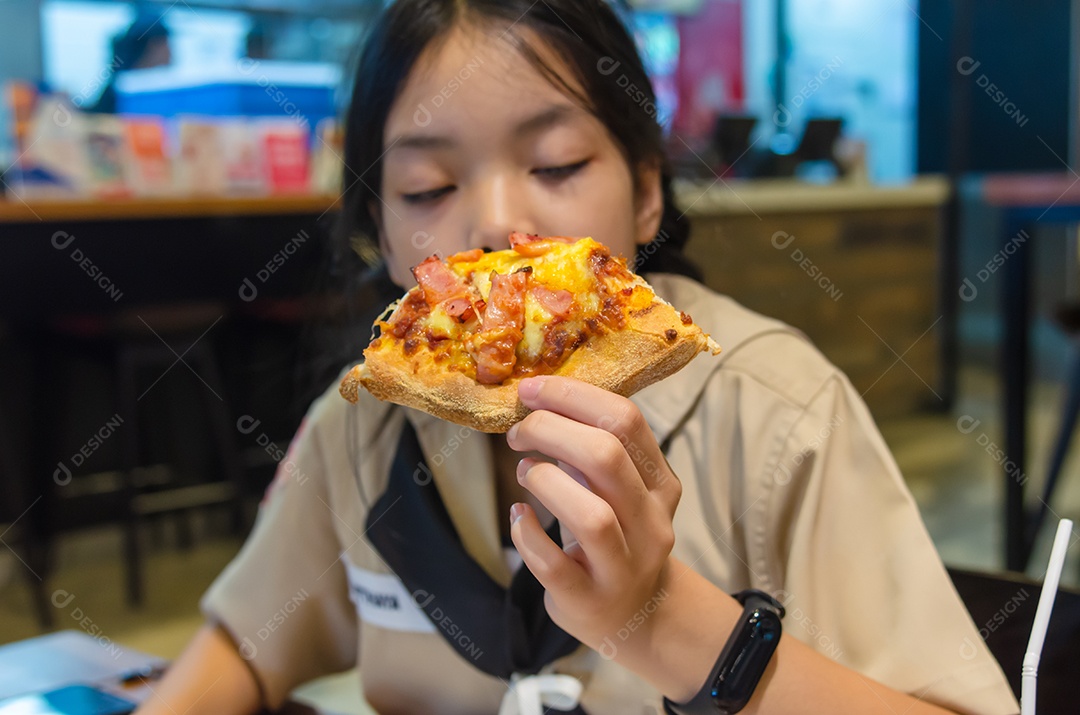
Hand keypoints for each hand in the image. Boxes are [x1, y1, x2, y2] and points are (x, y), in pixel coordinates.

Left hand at [506, 376, 681, 653]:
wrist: (635, 614)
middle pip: (607, 458)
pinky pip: (554, 565)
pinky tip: (519, 516)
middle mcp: (651, 522)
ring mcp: (624, 566)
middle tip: (518, 431)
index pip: (626, 421)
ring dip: (544, 481)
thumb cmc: (616, 534)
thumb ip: (593, 447)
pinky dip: (527, 534)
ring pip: (591, 515)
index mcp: (661, 483)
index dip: (573, 396)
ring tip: (523, 470)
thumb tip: (539, 398)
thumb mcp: (620, 488)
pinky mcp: (589, 599)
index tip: (532, 390)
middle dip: (551, 431)